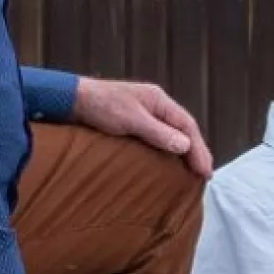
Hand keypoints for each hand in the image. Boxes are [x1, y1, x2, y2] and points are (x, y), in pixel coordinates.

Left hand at [72, 78, 213, 176]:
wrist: (69, 99)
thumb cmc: (99, 105)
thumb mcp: (130, 120)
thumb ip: (158, 132)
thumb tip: (184, 146)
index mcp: (159, 101)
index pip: (187, 125)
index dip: (199, 149)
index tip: (205, 171)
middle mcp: (156, 106)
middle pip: (184, 130)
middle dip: (196, 152)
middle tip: (205, 175)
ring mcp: (145, 113)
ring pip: (173, 134)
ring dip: (185, 152)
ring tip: (192, 171)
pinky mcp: (133, 123)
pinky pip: (160, 137)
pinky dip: (169, 150)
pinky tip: (170, 161)